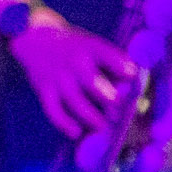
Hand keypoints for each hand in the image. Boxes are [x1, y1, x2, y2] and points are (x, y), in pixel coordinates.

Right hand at [9, 13, 136, 140]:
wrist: (36, 38)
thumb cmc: (75, 48)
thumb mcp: (92, 46)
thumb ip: (112, 65)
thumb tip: (135, 90)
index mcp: (90, 48)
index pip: (107, 55)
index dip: (121, 67)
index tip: (132, 76)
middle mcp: (74, 62)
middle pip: (91, 81)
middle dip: (107, 98)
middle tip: (117, 111)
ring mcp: (58, 77)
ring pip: (74, 101)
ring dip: (90, 117)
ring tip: (101, 126)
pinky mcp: (44, 90)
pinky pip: (53, 111)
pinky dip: (64, 124)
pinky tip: (76, 133)